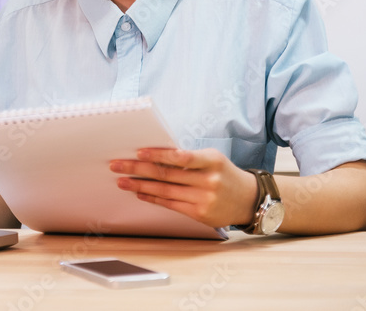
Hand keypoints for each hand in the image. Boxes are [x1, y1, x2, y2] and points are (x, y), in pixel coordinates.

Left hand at [109, 148, 257, 227]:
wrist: (248, 200)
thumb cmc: (223, 173)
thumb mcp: (212, 159)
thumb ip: (188, 158)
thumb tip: (153, 155)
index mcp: (212, 160)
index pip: (180, 156)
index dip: (158, 154)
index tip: (137, 152)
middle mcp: (209, 180)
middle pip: (167, 174)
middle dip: (138, 169)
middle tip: (117, 165)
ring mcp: (205, 199)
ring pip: (165, 191)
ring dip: (140, 185)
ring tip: (122, 181)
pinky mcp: (200, 214)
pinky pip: (171, 204)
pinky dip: (153, 198)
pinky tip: (140, 193)